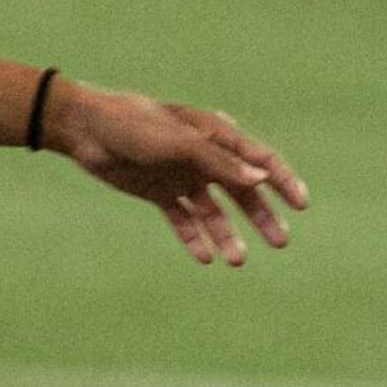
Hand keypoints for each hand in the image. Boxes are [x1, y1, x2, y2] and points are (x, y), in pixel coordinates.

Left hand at [42, 81, 306, 268]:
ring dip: (227, 235)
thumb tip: (260, 182)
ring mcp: (182, 176)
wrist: (86, 130)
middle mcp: (204, 157)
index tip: (301, 205)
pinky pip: (184, 220)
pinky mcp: (160, 192)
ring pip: (214, 212)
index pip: (260, 160)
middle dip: (262, 216)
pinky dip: (195, 238)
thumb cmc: (134, 126)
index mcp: (216, 134)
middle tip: (281, 243)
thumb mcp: (180, 144)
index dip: (284, 181)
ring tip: (237, 261)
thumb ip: (219, 163)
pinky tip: (205, 257)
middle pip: (242, 191)